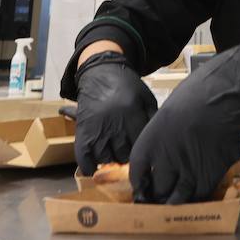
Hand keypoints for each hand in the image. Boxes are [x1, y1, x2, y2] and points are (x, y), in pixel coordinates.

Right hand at [71, 52, 158, 174]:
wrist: (100, 72)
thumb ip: (153, 119)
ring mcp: (96, 131)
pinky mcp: (82, 133)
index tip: (144, 153)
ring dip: (111, 160)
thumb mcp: (146, 98)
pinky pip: (84, 159)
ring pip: (106, 159)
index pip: (140, 146)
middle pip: (124, 155)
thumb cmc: (127, 86)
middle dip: (128, 157)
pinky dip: (89, 167)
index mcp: (132, 116)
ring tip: (115, 153)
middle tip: (129, 152)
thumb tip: (158, 142)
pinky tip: (95, 167)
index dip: (143, 152)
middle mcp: (114, 126)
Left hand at [129, 39, 239, 203]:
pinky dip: (197, 198)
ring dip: (176, 202)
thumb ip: (163, 134)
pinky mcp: (213, 172)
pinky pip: (200, 195)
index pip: (137, 169)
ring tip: (177, 201)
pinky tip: (197, 193)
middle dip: (158, 194)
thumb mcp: (173, 109)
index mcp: (154, 135)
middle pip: (157, 188)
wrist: (234, 90)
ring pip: (177, 198)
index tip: (143, 186)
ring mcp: (191, 166)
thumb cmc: (203, 90)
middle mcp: (168, 155)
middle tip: (162, 195)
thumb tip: (162, 150)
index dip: (139, 181)